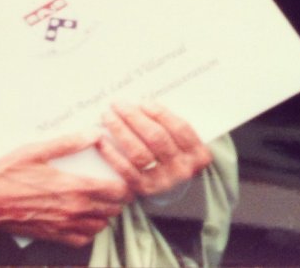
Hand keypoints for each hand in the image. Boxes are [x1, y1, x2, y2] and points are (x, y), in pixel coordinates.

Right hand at [0, 133, 131, 246]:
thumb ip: (69, 143)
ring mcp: (63, 227)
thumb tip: (94, 134)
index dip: (126, 184)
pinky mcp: (52, 236)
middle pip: (113, 210)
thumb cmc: (8, 172)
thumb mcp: (37, 150)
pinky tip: (84, 215)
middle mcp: (72, 211)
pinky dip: (89, 229)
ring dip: (105, 213)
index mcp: (73, 187)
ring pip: (100, 226)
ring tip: (102, 198)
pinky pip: (82, 240)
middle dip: (119, 198)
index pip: (116, 191)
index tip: (125, 173)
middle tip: (116, 183)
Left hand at [96, 102, 211, 197]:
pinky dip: (112, 154)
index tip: (142, 101)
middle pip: (156, 137)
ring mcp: (163, 182)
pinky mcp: (144, 192)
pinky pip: (126, 171)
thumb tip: (142, 103)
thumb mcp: (185, 144)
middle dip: (134, 117)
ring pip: (139, 153)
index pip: (179, 128)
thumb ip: (172, 126)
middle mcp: (182, 169)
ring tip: (108, 116)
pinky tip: (102, 140)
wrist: (176, 197)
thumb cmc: (176, 158)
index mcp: (198, 154)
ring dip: (121, 131)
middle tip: (118, 104)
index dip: (160, 113)